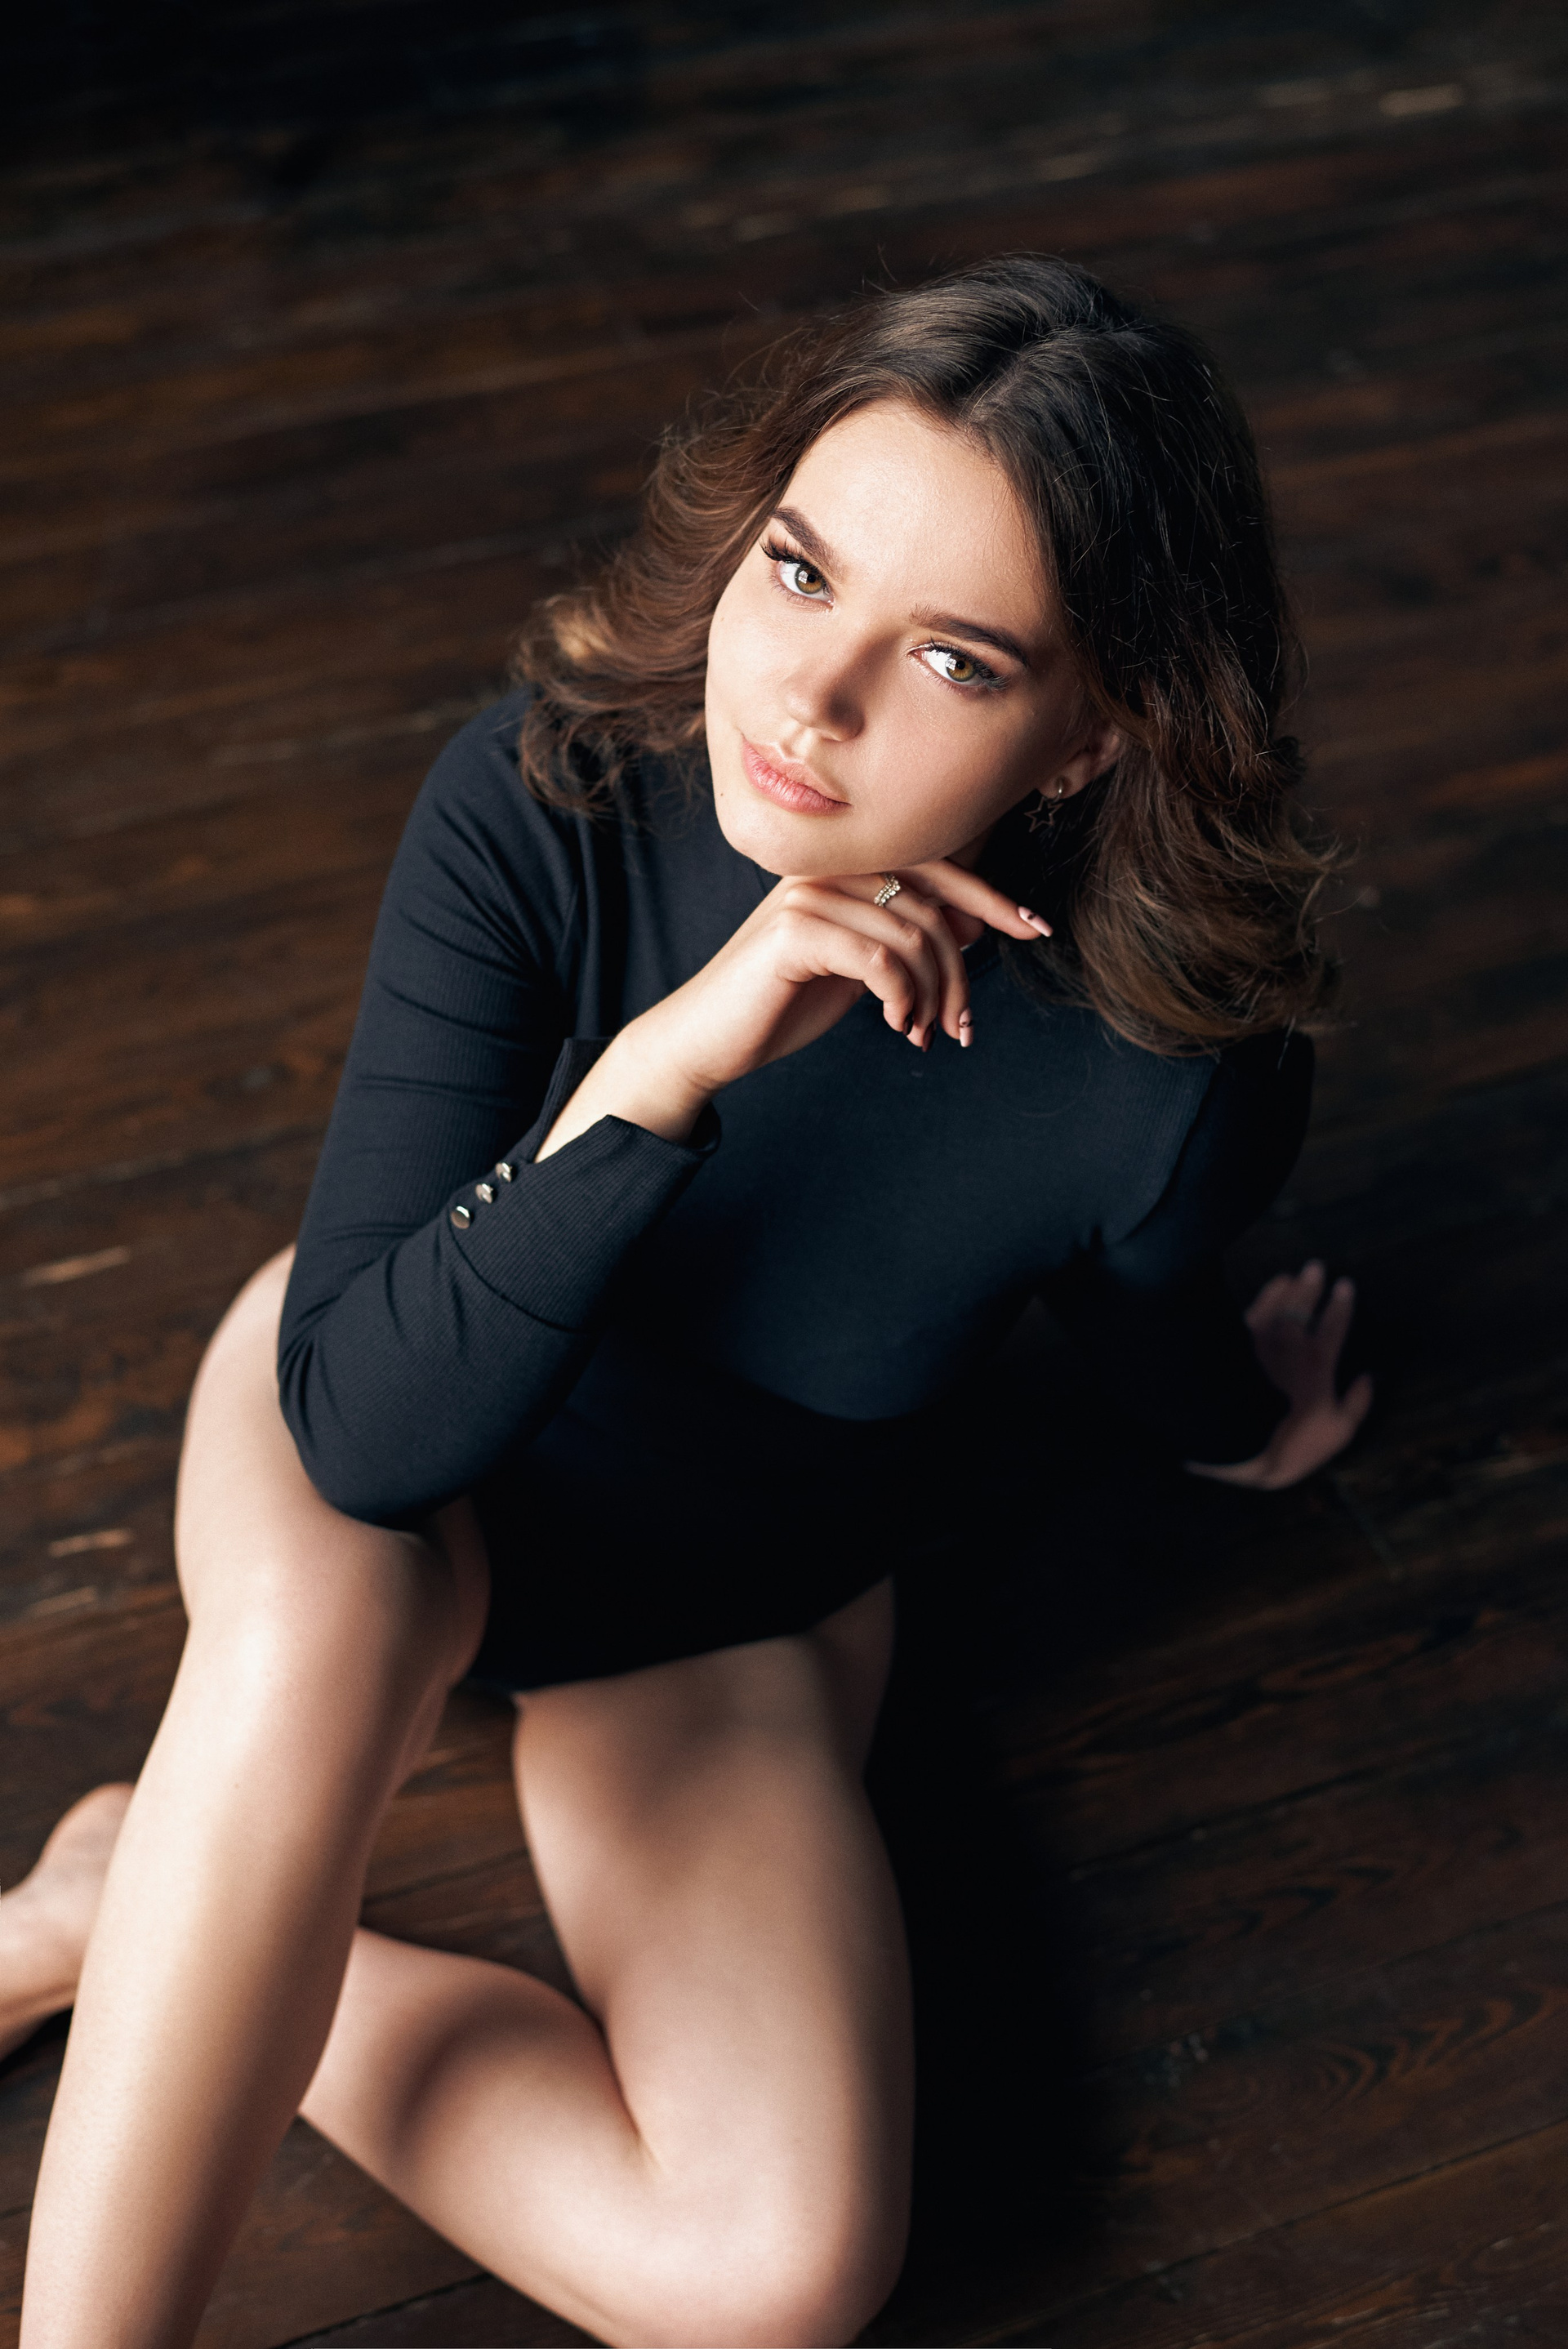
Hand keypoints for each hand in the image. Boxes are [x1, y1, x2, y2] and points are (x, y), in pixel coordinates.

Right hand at [536, 861, 1050, 1158]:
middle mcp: (827, 868)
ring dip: (933, 996)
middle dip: (962, 971)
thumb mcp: (861, 968)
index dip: (993, 895)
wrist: (710, 1038)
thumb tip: (975, 921)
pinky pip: (880, 958)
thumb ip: (908, 938)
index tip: (1035, 929)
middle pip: (934, 904)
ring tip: (921, 1033)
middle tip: (961, 1025)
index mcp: (845, 867)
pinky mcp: (794, 931)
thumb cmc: (783, 1000)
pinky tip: (895, 1025)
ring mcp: (808, 893)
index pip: (938, 865)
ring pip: (914, 934)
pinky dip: (902, 998)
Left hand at [1185, 1260, 1374, 1490]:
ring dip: (1282, 1291)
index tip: (1345, 1285)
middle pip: (1299, 1308)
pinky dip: (1257, 1304)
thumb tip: (1369, 1377)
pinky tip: (1260, 1300)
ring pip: (1271, 1308)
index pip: (1332, 1326)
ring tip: (1289, 1278)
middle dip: (1310, 1287)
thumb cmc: (1292, 1440)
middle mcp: (1286, 1346)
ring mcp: (1256, 1345)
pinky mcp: (1232, 1349)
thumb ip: (1357, 1403)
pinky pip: (1247, 1318)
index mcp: (1316, 1363)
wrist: (1239, 1442)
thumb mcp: (1336, 1430)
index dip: (1340, 1305)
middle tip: (1315, 1268)